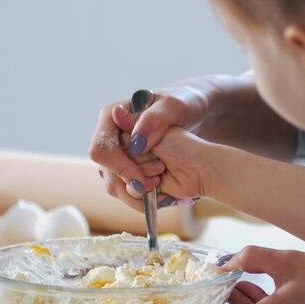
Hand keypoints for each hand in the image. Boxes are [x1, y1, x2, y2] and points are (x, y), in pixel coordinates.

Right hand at [88, 85, 210, 209]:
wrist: (204, 116)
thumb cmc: (187, 103)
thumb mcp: (175, 107)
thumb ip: (154, 120)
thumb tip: (134, 139)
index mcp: (112, 118)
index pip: (100, 149)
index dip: (119, 167)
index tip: (141, 180)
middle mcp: (111, 138)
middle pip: (106, 172)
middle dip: (132, 183)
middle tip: (158, 182)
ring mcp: (121, 156)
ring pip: (116, 187)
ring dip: (139, 195)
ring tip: (164, 186)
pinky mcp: (132, 170)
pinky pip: (129, 193)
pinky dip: (146, 200)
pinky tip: (166, 194)